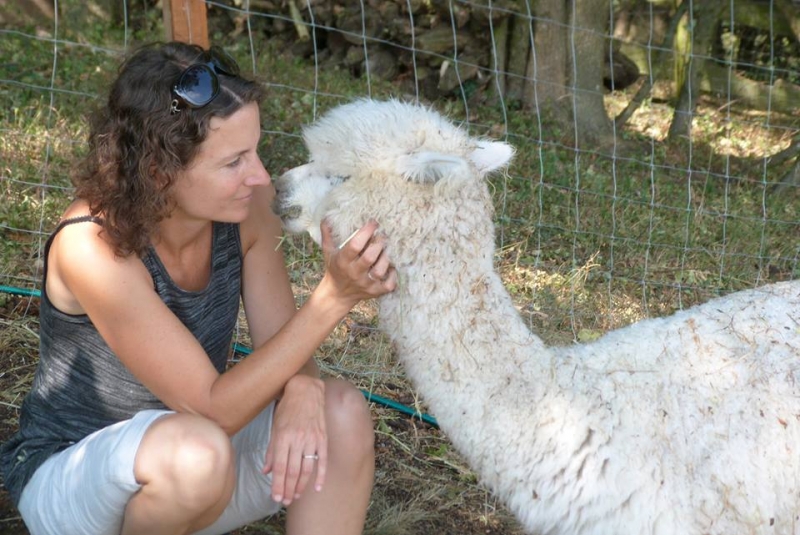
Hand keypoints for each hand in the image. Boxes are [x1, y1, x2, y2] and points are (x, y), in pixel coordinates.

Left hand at [263, 374, 326, 505]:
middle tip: (284, 501)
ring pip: (306, 469)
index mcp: (283, 437)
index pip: (279, 467)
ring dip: (301, 485)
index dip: (277, 484)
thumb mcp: (274, 426)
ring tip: (295, 496)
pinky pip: (323, 461)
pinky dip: (320, 476)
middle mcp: (297, 439)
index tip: (275, 497)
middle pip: (292, 471)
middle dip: (288, 489)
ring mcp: (312, 439)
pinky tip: (317, 488)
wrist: (306, 390)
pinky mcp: (323, 438)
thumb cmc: (287, 408)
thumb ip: (271, 450)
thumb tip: (266, 471)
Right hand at [319, 219, 396, 307]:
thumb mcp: (328, 252)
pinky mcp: (375, 292)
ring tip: (387, 249)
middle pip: (370, 257)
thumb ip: (328, 235)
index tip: (373, 223)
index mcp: (343, 261)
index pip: (355, 245)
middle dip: (378, 243)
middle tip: (382, 236)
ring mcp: (366, 284)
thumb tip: (326, 218)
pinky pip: (389, 285)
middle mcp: (354, 273)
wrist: (337, 294)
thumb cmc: (335, 268)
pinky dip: (393, 275)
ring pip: (380, 270)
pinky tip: (391, 267)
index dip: (366, 232)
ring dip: (386, 258)